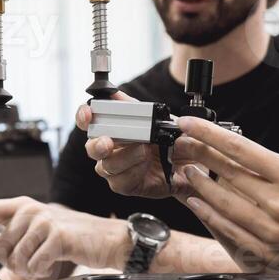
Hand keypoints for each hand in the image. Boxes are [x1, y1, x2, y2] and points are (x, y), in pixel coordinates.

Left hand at [0, 197, 130, 279]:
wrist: (105, 239)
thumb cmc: (66, 237)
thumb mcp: (32, 233)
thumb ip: (3, 237)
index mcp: (19, 206)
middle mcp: (29, 209)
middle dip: (9, 262)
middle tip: (27, 263)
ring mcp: (43, 220)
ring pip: (15, 257)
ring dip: (26, 269)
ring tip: (40, 263)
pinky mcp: (57, 236)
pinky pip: (33, 264)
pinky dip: (39, 271)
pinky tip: (49, 264)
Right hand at [75, 92, 190, 199]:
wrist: (195, 160)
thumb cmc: (173, 138)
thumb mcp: (157, 117)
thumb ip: (133, 106)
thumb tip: (113, 93)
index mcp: (112, 129)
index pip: (88, 121)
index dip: (83, 116)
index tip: (88, 114)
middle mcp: (110, 149)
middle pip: (91, 147)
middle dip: (98, 144)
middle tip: (108, 142)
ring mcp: (117, 169)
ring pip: (105, 166)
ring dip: (124, 157)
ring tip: (144, 150)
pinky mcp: (127, 185)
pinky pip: (120, 182)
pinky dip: (132, 172)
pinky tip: (145, 165)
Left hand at [171, 117, 278, 279]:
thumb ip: (271, 169)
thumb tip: (233, 155)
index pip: (240, 148)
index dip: (208, 134)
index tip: (188, 124)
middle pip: (226, 173)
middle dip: (197, 155)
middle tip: (180, 145)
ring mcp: (272, 231)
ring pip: (222, 202)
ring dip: (199, 185)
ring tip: (186, 171)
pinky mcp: (268, 254)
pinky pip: (229, 231)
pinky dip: (209, 215)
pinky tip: (198, 203)